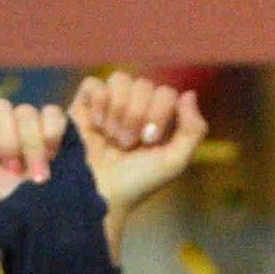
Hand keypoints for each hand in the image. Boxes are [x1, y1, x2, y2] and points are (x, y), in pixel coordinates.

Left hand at [0, 100, 65, 203]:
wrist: (41, 215)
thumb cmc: (4, 200)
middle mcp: (3, 123)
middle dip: (7, 142)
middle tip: (13, 169)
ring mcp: (30, 122)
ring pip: (26, 111)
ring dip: (31, 146)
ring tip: (36, 172)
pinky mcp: (56, 125)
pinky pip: (52, 113)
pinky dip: (51, 134)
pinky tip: (53, 155)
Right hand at [69, 73, 207, 227]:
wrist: (98, 195)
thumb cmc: (136, 183)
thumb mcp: (173, 162)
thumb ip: (192, 130)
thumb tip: (189, 94)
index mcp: (157, 119)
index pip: (165, 92)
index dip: (158, 112)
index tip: (148, 141)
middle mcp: (134, 108)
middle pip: (143, 84)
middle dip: (136, 115)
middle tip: (126, 143)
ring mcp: (108, 105)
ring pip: (120, 79)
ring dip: (118, 108)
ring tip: (110, 136)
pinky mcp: (82, 106)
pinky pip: (93, 83)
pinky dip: (97, 101)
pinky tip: (95, 125)